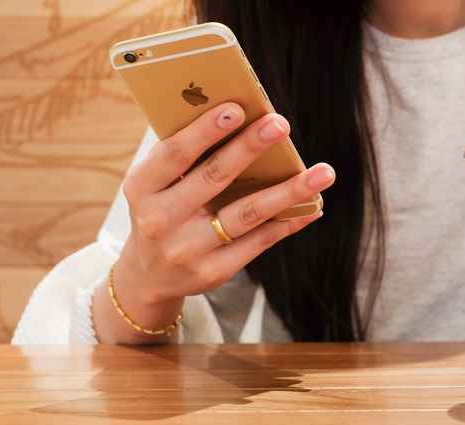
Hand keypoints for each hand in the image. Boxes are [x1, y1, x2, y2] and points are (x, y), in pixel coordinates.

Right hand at [93, 102, 334, 342]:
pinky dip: (288, 222)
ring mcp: (188, 249)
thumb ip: (183, 156)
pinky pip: (259, 242)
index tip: (237, 108)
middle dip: (250, 147)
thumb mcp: (155, 185)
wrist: (148, 276)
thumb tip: (236, 118)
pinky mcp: (213, 272)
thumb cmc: (161, 211)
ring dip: (289, 191)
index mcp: (142, 189)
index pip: (175, 154)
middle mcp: (160, 220)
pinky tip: (312, 206)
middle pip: (214, 177)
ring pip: (247, 213)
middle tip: (280, 125)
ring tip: (323, 172)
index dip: (205, 131)